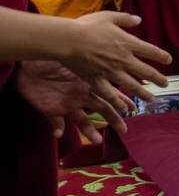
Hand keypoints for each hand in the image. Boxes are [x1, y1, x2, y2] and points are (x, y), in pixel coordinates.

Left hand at [16, 60, 134, 143]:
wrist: (27, 64)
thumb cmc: (52, 56)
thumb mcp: (73, 57)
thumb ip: (88, 61)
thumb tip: (107, 55)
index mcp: (89, 84)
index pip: (109, 94)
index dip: (121, 102)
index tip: (132, 109)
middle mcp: (81, 96)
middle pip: (101, 110)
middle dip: (113, 120)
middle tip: (124, 130)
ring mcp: (67, 105)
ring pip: (82, 121)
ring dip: (89, 131)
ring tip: (97, 140)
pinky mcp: (51, 111)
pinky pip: (56, 123)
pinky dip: (58, 129)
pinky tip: (59, 133)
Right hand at [57, 12, 168, 103]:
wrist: (68, 40)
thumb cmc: (87, 26)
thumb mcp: (108, 16)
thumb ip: (125, 19)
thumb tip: (138, 19)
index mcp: (128, 43)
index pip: (151, 51)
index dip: (162, 56)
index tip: (168, 60)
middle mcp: (123, 59)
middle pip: (146, 72)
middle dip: (158, 79)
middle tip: (165, 84)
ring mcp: (111, 72)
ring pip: (132, 85)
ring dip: (144, 93)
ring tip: (151, 98)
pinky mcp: (97, 80)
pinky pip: (110, 94)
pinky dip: (118, 102)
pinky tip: (124, 108)